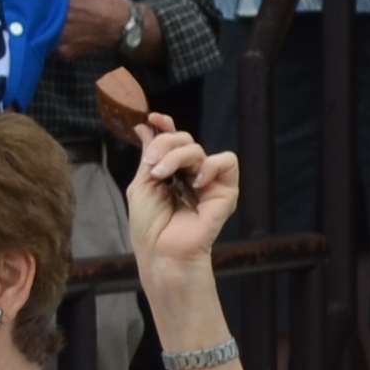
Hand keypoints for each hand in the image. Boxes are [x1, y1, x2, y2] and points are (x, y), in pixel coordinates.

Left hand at [127, 117, 236, 262]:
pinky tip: (195, 181)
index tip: (152, 118)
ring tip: (162, 175)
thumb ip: (148, 155)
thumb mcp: (142, 184)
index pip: (173, 140)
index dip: (165, 126)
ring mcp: (208, 181)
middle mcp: (190, 174)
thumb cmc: (149, 225)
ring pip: (198, 149)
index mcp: (171, 172)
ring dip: (177, 156)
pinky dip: (209, 165)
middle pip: (183, 140)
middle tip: (152, 165)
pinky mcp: (225, 191)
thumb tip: (145, 127)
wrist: (161, 251)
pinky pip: (227, 162)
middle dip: (164, 145)